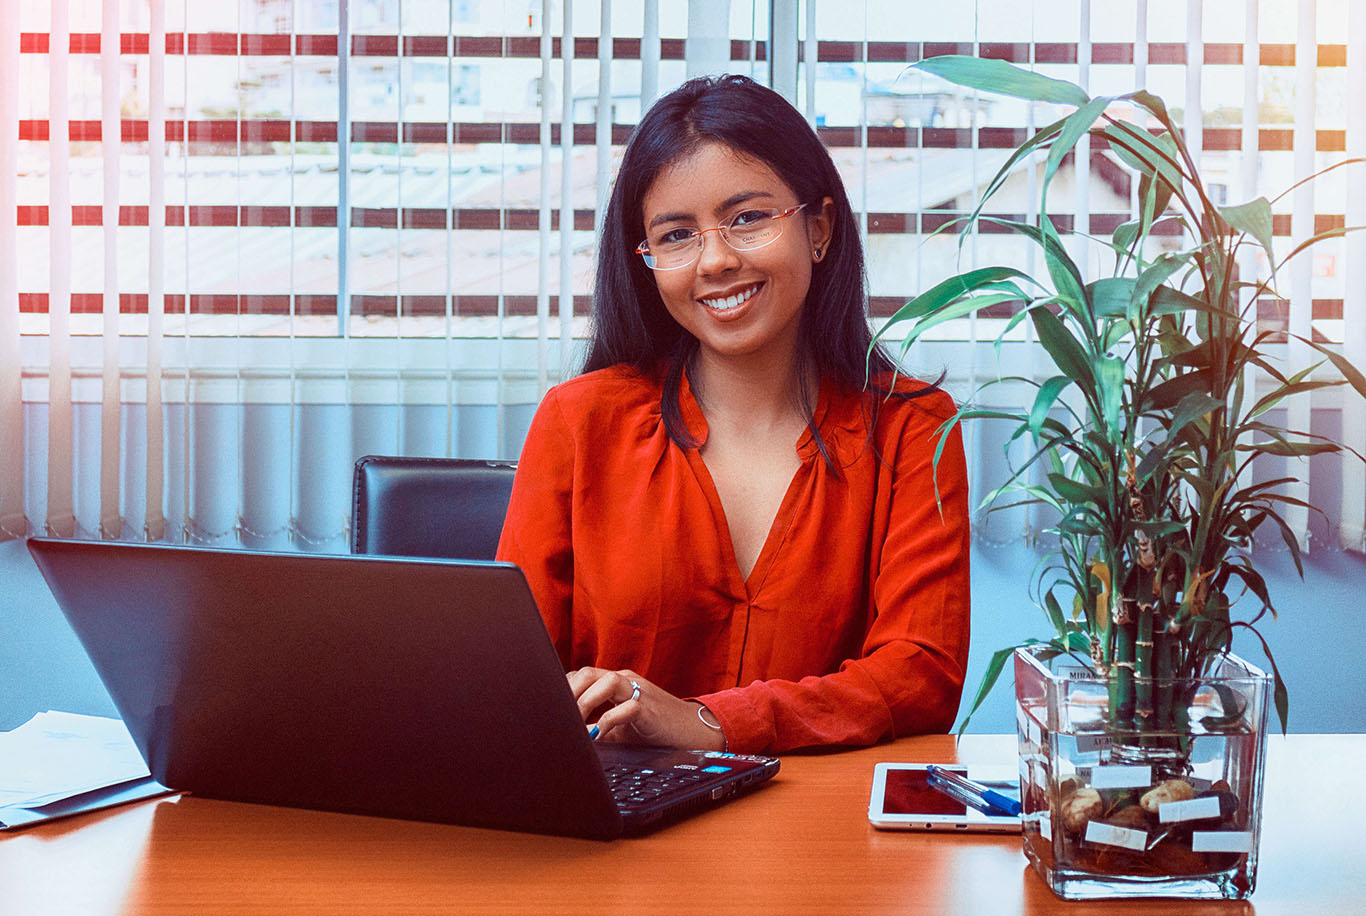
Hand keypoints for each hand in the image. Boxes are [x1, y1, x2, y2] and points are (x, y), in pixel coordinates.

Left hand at [567, 667, 726, 750]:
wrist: (694, 732)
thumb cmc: (655, 731)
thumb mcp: (620, 728)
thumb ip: (597, 727)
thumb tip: (569, 740)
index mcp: (615, 682)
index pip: (581, 675)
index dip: (562, 689)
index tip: (549, 708)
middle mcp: (625, 681)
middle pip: (587, 673)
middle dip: (568, 693)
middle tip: (557, 717)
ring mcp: (638, 691)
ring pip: (604, 682)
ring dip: (583, 704)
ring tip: (574, 726)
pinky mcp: (650, 708)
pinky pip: (626, 707)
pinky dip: (607, 722)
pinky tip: (598, 736)